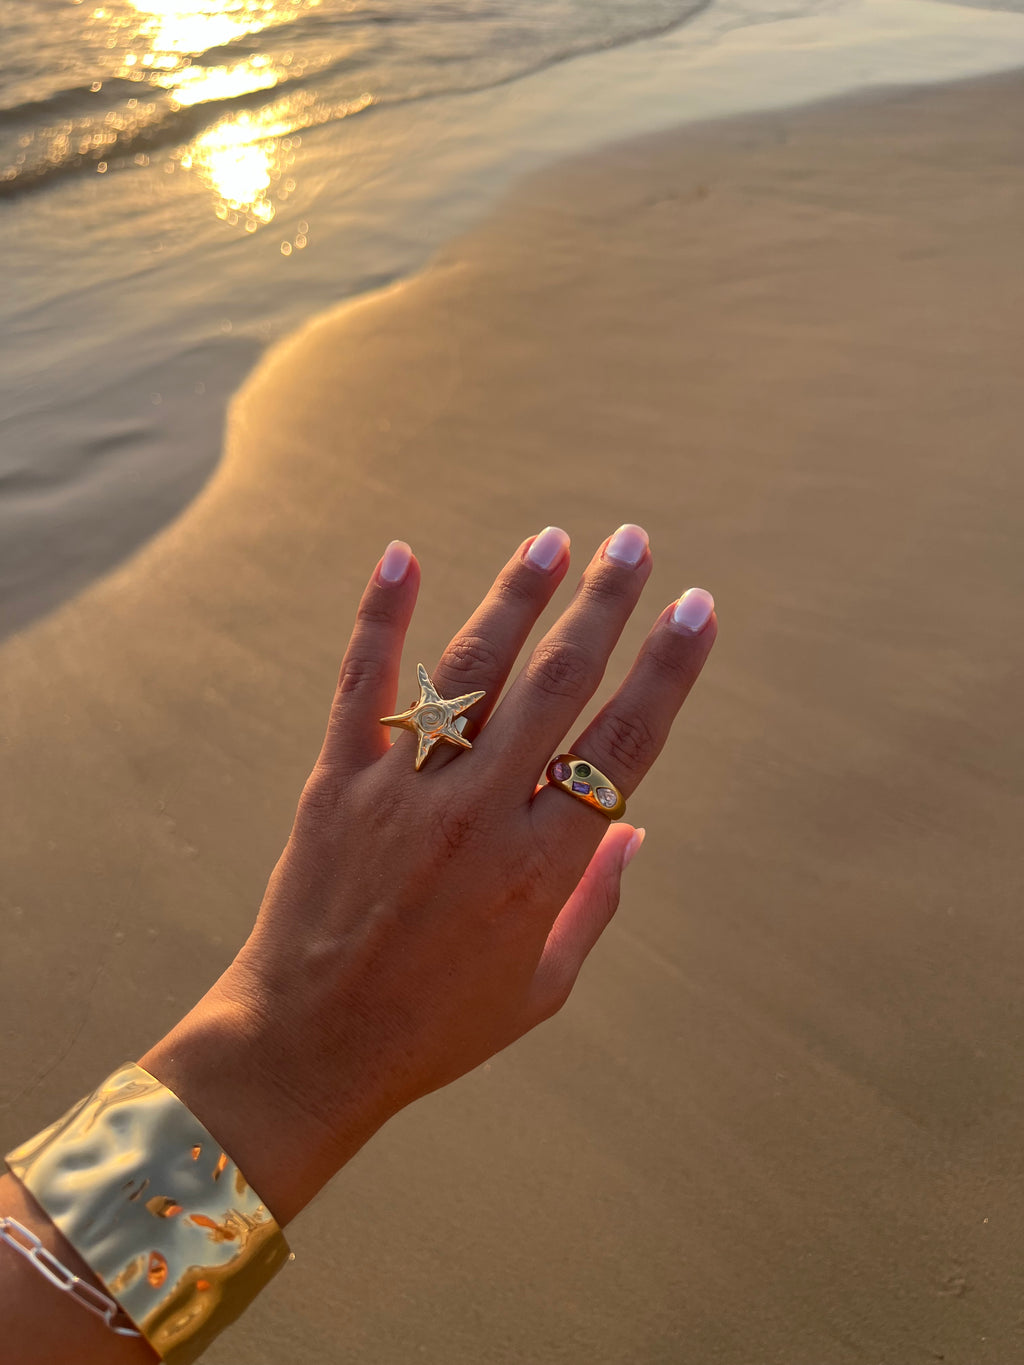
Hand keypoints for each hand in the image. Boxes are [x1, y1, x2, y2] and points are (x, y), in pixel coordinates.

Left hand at [142, 525, 715, 1222]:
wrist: (308, 1051)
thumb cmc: (437, 1030)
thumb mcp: (543, 987)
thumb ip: (596, 903)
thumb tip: (635, 829)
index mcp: (541, 867)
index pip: (623, 744)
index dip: (667, 670)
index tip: (696, 610)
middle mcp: (478, 815)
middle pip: (558, 685)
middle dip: (605, 605)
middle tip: (633, 543)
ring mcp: (403, 792)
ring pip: (472, 670)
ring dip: (518, 596)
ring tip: (552, 539)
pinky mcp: (336, 783)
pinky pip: (364, 683)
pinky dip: (381, 617)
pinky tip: (402, 555)